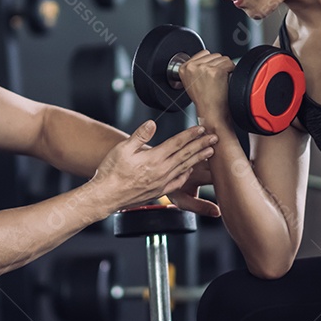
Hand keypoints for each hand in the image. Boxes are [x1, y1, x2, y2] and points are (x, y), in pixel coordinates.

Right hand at [91, 120, 215, 212]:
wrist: (106, 196)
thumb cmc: (111, 172)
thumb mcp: (123, 149)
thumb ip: (139, 135)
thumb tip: (152, 123)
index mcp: (153, 159)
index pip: (177, 143)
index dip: (190, 135)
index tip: (202, 128)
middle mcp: (161, 171)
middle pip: (186, 155)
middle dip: (201, 145)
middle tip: (215, 138)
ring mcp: (161, 183)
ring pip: (185, 168)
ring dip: (199, 158)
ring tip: (210, 152)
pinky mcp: (158, 191)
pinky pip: (177, 182)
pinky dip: (186, 174)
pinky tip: (190, 170)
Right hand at [178, 51, 235, 130]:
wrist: (211, 113)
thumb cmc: (204, 100)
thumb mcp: (192, 82)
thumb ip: (195, 68)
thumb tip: (206, 59)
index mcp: (184, 68)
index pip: (204, 54)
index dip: (210, 64)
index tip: (209, 75)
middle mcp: (192, 66)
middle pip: (214, 55)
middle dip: (218, 66)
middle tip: (215, 81)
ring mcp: (203, 68)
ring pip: (222, 58)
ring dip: (225, 68)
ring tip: (219, 82)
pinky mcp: (215, 71)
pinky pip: (229, 64)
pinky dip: (231, 71)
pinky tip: (224, 81)